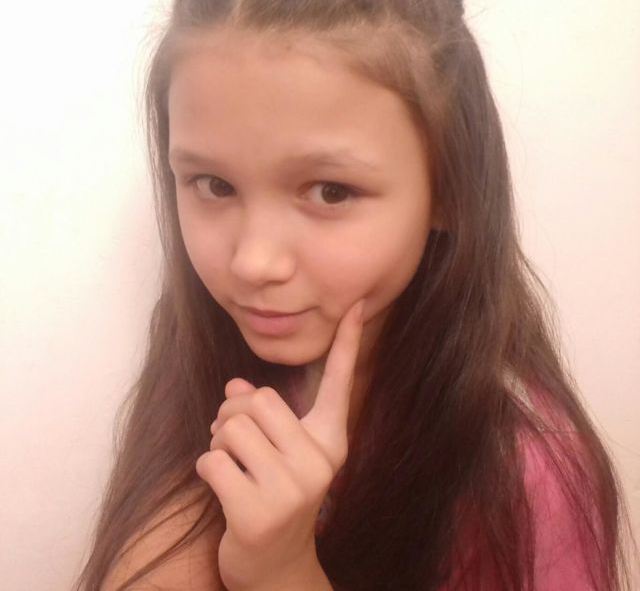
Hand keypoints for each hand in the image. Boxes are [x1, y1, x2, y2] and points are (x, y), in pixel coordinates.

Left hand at [195, 299, 364, 590]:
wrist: (277, 566)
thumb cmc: (276, 495)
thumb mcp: (278, 452)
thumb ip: (263, 415)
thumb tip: (233, 386)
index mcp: (330, 441)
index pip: (339, 382)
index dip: (348, 342)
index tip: (359, 304)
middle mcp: (319, 462)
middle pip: (258, 401)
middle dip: (231, 414)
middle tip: (230, 436)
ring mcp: (292, 490)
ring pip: (231, 428)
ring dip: (217, 443)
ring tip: (228, 463)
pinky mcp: (258, 514)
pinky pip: (212, 462)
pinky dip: (206, 469)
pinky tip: (222, 488)